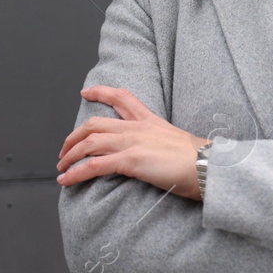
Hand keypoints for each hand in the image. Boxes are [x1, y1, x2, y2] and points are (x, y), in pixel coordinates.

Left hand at [56, 85, 210, 199]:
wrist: (211, 167)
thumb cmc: (200, 162)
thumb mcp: (178, 145)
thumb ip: (161, 146)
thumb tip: (154, 158)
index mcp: (150, 121)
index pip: (122, 98)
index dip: (101, 92)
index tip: (85, 92)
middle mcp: (138, 128)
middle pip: (94, 124)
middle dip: (74, 137)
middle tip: (64, 150)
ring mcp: (133, 142)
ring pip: (89, 143)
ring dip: (70, 156)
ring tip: (61, 168)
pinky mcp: (131, 160)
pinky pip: (94, 165)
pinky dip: (76, 173)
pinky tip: (66, 180)